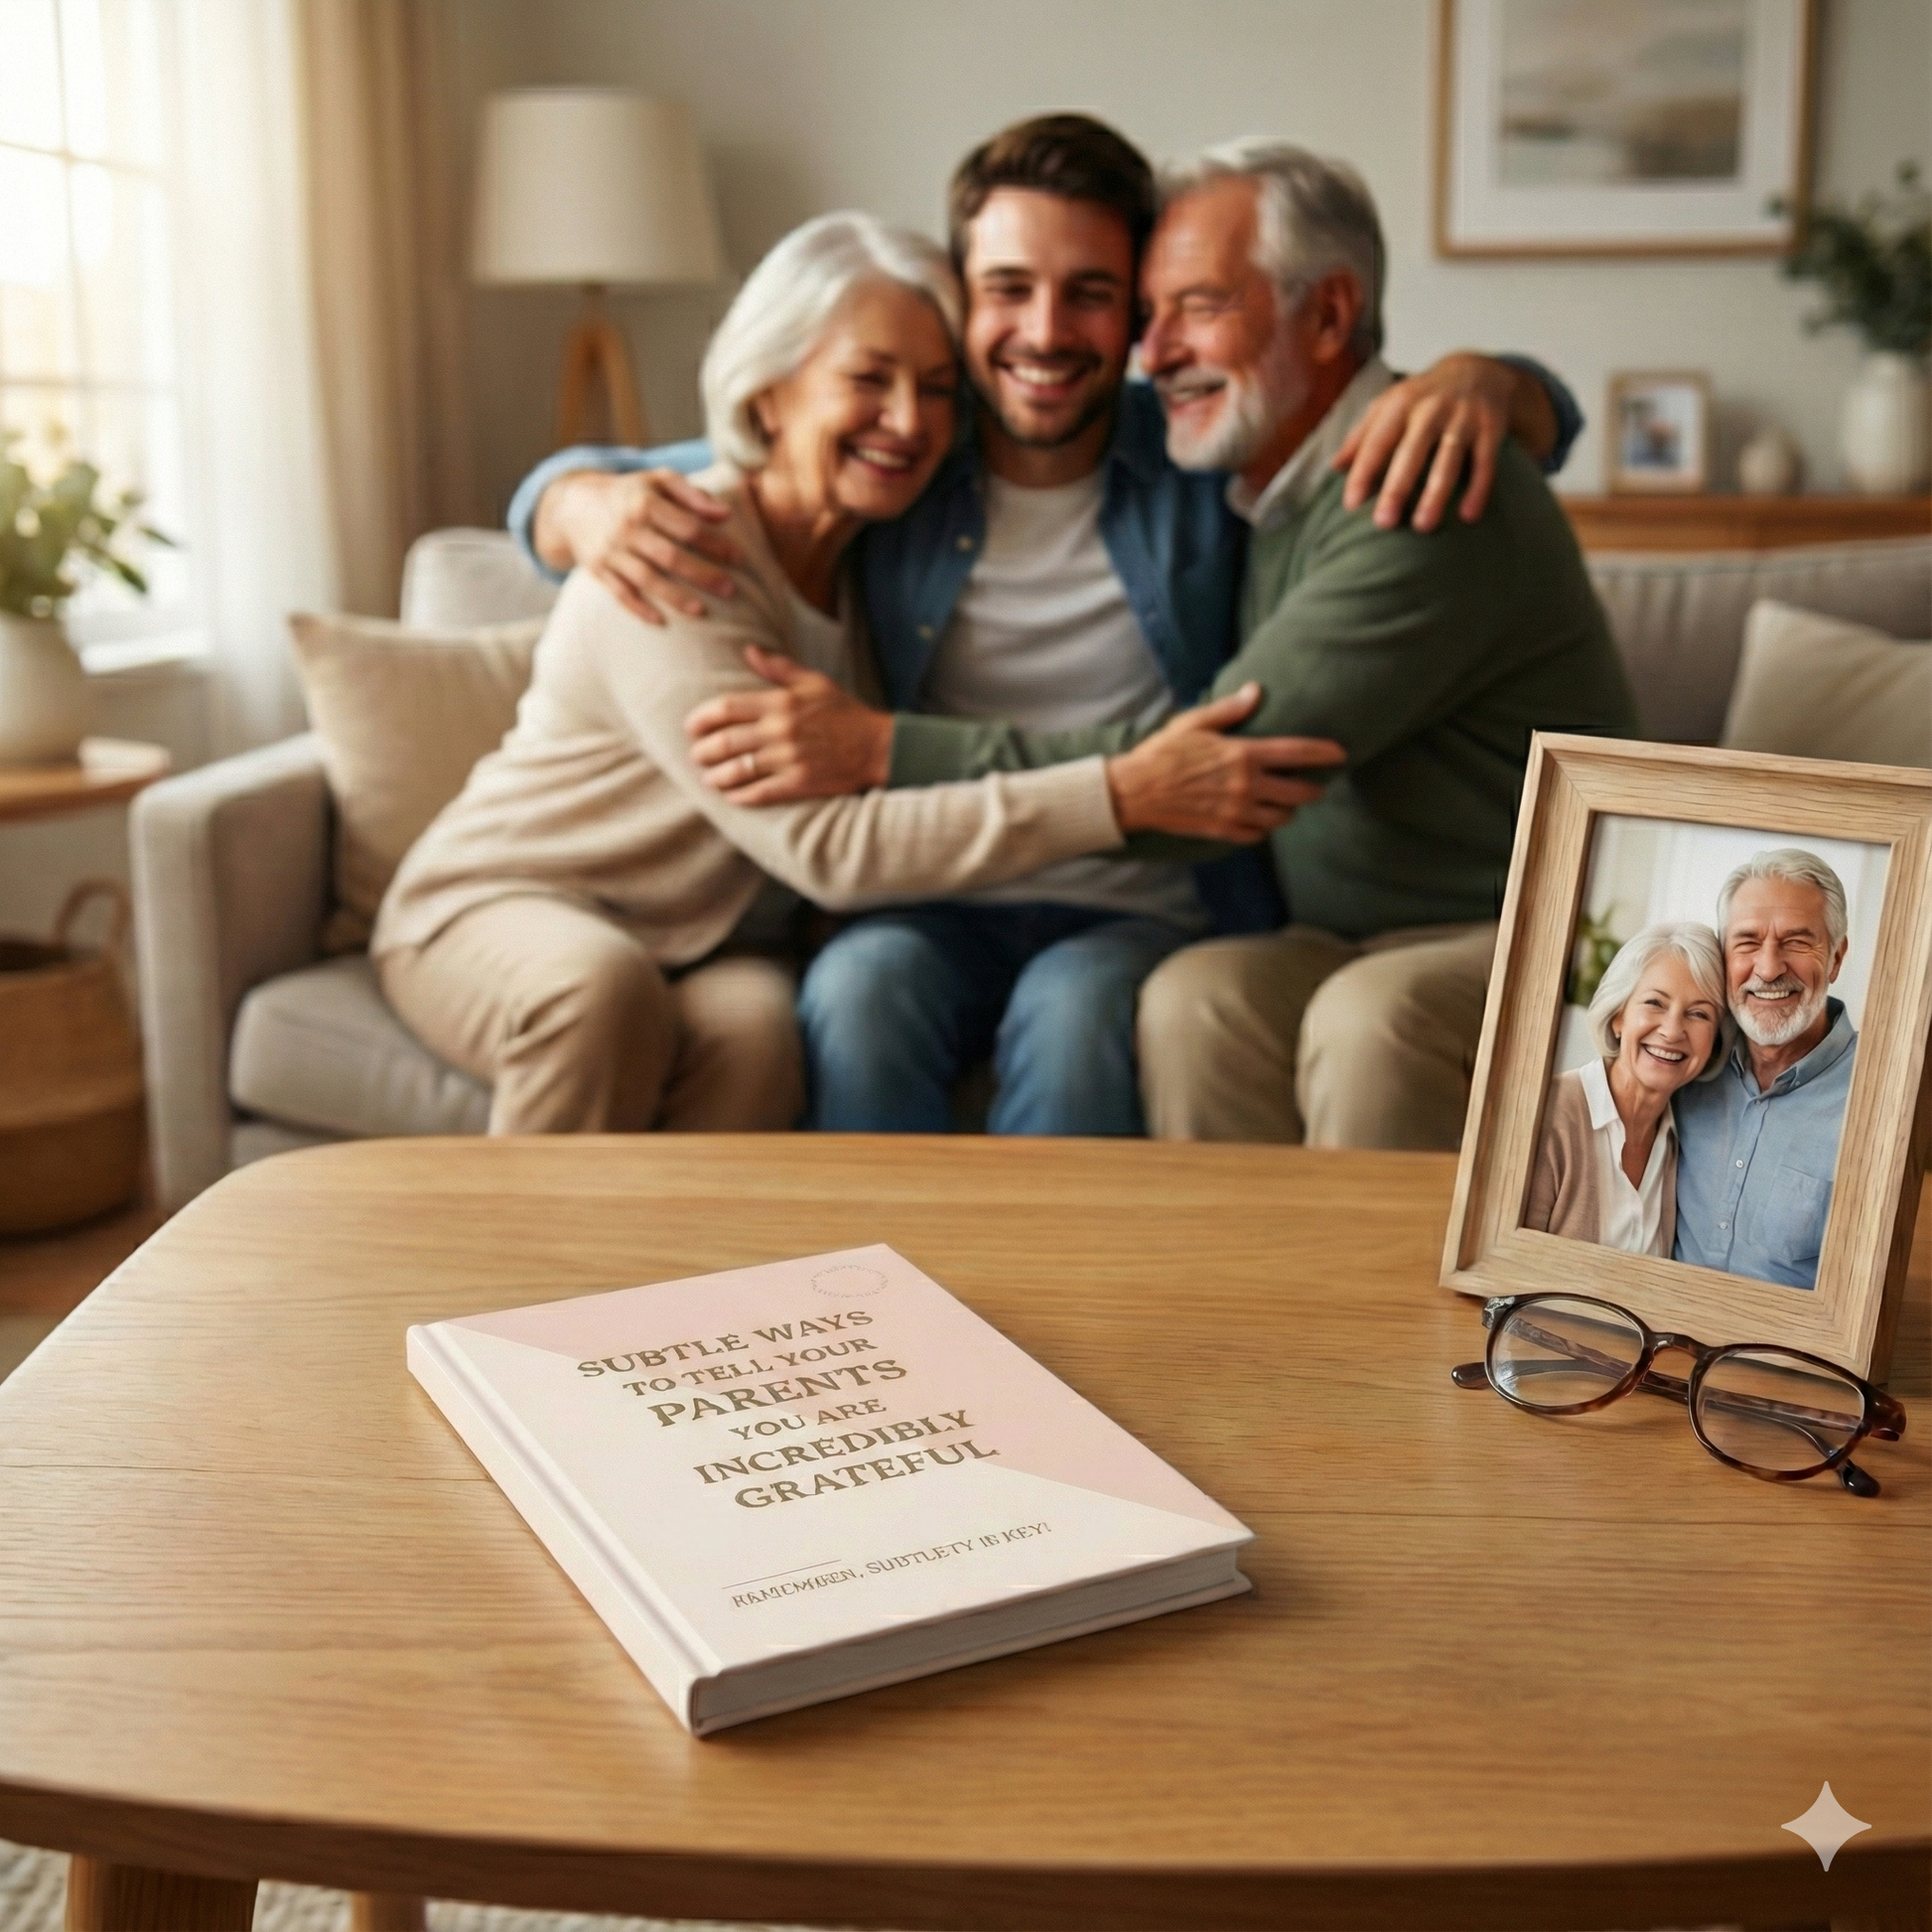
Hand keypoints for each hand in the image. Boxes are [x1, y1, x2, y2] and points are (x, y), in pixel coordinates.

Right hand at [532, 468, 739, 624]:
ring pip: (645, 578)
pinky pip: (619, 593)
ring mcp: (610, 551)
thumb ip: (693, 495)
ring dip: (674, 597)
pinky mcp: (597, 570)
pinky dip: (638, 609)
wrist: (573, 505)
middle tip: (730, 590)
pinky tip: (661, 622)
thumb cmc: (630, 493)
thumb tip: (726, 515)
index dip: (715, 544)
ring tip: (701, 612)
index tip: (739, 559)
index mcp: (645, 502)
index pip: (686, 527)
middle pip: (669, 556)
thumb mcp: (658, 481)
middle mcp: (626, 528)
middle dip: (701, 575)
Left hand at [685, 647, 893, 803]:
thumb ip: (779, 667)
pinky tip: (731, 796)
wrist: (877, 747)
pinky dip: (740, 796)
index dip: (701, 719)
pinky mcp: (799, 783)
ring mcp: (789, 759)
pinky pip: (759, 792)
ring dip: (716, 776)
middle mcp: (780, 730)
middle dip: (702, 751)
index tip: (690, 727)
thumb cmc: (844, 712)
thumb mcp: (814, 682)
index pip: (726, 708)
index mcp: (781, 702)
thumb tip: (749, 650)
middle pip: (725, 741)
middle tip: (695, 755)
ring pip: (737, 770)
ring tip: (708, 778)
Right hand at [1104, 684, 1345, 840]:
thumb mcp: (1194, 722)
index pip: (1296, 753)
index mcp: (1242, 754)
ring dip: (1289, 811)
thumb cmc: (1162, 753)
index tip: (1341, 754)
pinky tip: (1260, 821)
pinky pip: (1257, 835)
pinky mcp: (1224, 830)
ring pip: (1281, 817)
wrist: (1134, 792)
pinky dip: (1263, 828)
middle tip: (1316, 786)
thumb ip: (1229, 710)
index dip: (1323, 753)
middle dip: (1313, 789)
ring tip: (1287, 805)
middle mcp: (1246, 785)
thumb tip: (1255, 691)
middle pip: (1298, 792)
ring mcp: (1236, 811)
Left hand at [1333, 352, 1552, 531]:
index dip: (1363, 472)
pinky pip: (1486, 462)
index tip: (1351, 505)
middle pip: (1411, 451)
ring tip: (1424, 526)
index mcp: (1400, 404)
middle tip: (1384, 523)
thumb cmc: (1421, 399)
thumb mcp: (1389, 406)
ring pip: (1449, 459)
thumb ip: (1362, 436)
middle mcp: (1431, 408)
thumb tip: (1334, 468)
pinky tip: (1469, 516)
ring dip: (1436, 493)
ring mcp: (1463, 417)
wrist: (1478, 370)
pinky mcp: (1492, 428)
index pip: (1378, 442)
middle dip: (1397, 487)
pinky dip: (1479, 488)